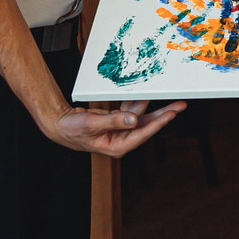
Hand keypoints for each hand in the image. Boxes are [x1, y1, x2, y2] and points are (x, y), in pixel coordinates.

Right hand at [43, 100, 185, 157]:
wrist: (59, 124)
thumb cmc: (72, 130)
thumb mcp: (92, 124)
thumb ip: (113, 121)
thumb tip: (134, 120)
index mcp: (117, 146)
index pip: (142, 133)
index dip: (158, 123)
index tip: (171, 114)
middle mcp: (121, 139)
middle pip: (147, 125)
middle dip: (163, 114)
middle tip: (180, 105)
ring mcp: (119, 129)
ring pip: (140, 115)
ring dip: (151, 105)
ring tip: (168, 95)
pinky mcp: (116, 120)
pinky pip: (129, 109)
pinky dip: (135, 101)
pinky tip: (144, 93)